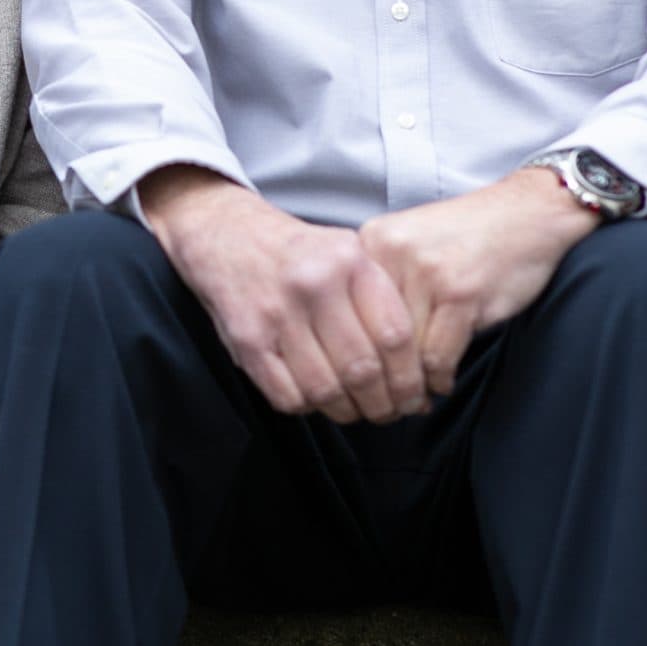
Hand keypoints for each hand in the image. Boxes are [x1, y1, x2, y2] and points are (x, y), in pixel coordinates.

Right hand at [142, 166, 424, 423]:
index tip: (416, 397)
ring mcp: (276, 312)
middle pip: (364, 369)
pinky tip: (314, 397)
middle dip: (384, 405)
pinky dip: (307, 408)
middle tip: (389, 414)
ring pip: (326, 389)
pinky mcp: (246, 338)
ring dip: (346, 411)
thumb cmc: (297, 252)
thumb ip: (380, 302)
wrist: (224, 232)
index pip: (396, 335)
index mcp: (349, 260)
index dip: (411, 378)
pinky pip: (288, 396)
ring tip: (354, 410)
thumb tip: (422, 373)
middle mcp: (314, 284)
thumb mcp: (345, 252)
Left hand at [357, 168, 600, 396]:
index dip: (354, 357)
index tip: (362, 385)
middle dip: (382, 379)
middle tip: (391, 405)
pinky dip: (440, 378)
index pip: (346, 314)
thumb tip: (360, 355)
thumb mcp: (410, 247)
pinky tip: (444, 382)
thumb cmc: (468, 238)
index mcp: (371, 242)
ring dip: (412, 386)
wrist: (528, 213)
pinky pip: (437, 356)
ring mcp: (426, 272)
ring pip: (403, 352)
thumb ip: (382, 287)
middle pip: (370, 336)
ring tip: (418, 400)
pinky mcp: (460, 292)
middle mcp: (391, 253)